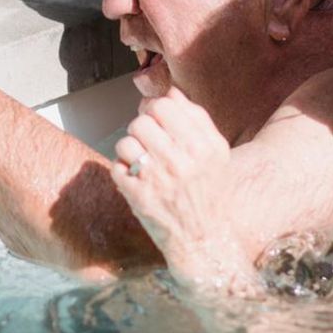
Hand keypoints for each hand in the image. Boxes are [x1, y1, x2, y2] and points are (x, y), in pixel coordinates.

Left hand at [111, 88, 245, 284]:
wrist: (203, 239)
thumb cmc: (209, 191)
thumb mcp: (216, 152)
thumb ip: (196, 118)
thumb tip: (170, 93)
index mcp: (203, 146)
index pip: (164, 106)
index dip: (155, 109)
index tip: (157, 120)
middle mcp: (181, 161)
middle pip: (141, 121)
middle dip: (141, 128)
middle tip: (148, 142)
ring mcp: (158, 180)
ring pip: (125, 142)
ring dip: (130, 149)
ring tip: (142, 161)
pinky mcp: (138, 197)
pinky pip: (116, 166)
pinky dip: (122, 170)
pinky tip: (136, 179)